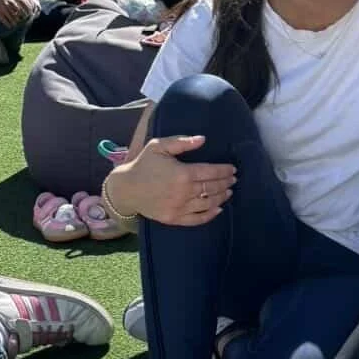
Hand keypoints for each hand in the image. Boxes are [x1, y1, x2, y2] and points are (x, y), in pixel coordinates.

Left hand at [0, 0, 33, 27]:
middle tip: (15, 25)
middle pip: (10, 17)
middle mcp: (2, 8)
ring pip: (13, 12)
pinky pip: (15, 6)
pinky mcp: (10, 0)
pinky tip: (18, 13)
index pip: (4, 19)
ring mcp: (7, 3)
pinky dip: (17, 10)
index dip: (7, 24)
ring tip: (18, 20)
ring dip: (16, 16)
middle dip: (13, 22)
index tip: (10, 27)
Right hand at [112, 135, 235, 225]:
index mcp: (182, 173)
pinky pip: (197, 219)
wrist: (125, 189)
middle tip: (233, 179)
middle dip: (225, 183)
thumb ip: (181, 142)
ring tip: (228, 192)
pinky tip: (218, 209)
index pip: (211, 172)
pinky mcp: (174, 218)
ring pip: (208, 203)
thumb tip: (203, 139)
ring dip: (221, 197)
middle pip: (212, 188)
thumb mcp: (158, 146)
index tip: (232, 169)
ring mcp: (179, 207)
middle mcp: (183, 192)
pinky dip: (210, 215)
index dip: (224, 170)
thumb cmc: (143, 164)